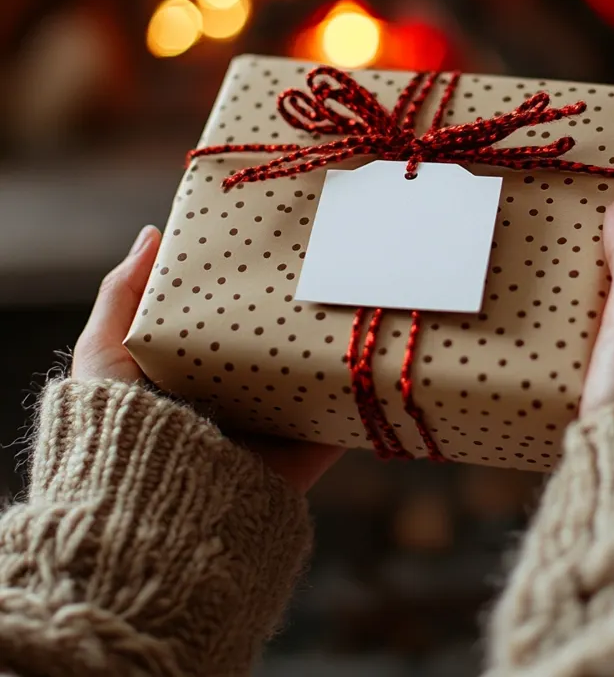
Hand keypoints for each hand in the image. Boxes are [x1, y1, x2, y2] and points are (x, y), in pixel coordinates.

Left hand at [73, 225, 342, 492]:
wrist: (146, 513)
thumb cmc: (114, 430)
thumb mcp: (102, 353)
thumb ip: (122, 295)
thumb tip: (153, 233)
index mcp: (189, 376)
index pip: (226, 322)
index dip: (246, 285)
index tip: (269, 244)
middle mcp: (232, 402)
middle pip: (274, 347)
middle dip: (296, 311)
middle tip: (324, 263)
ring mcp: (270, 433)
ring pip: (311, 380)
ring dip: (334, 349)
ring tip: (360, 298)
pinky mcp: (300, 460)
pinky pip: (338, 423)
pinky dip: (359, 396)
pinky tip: (378, 356)